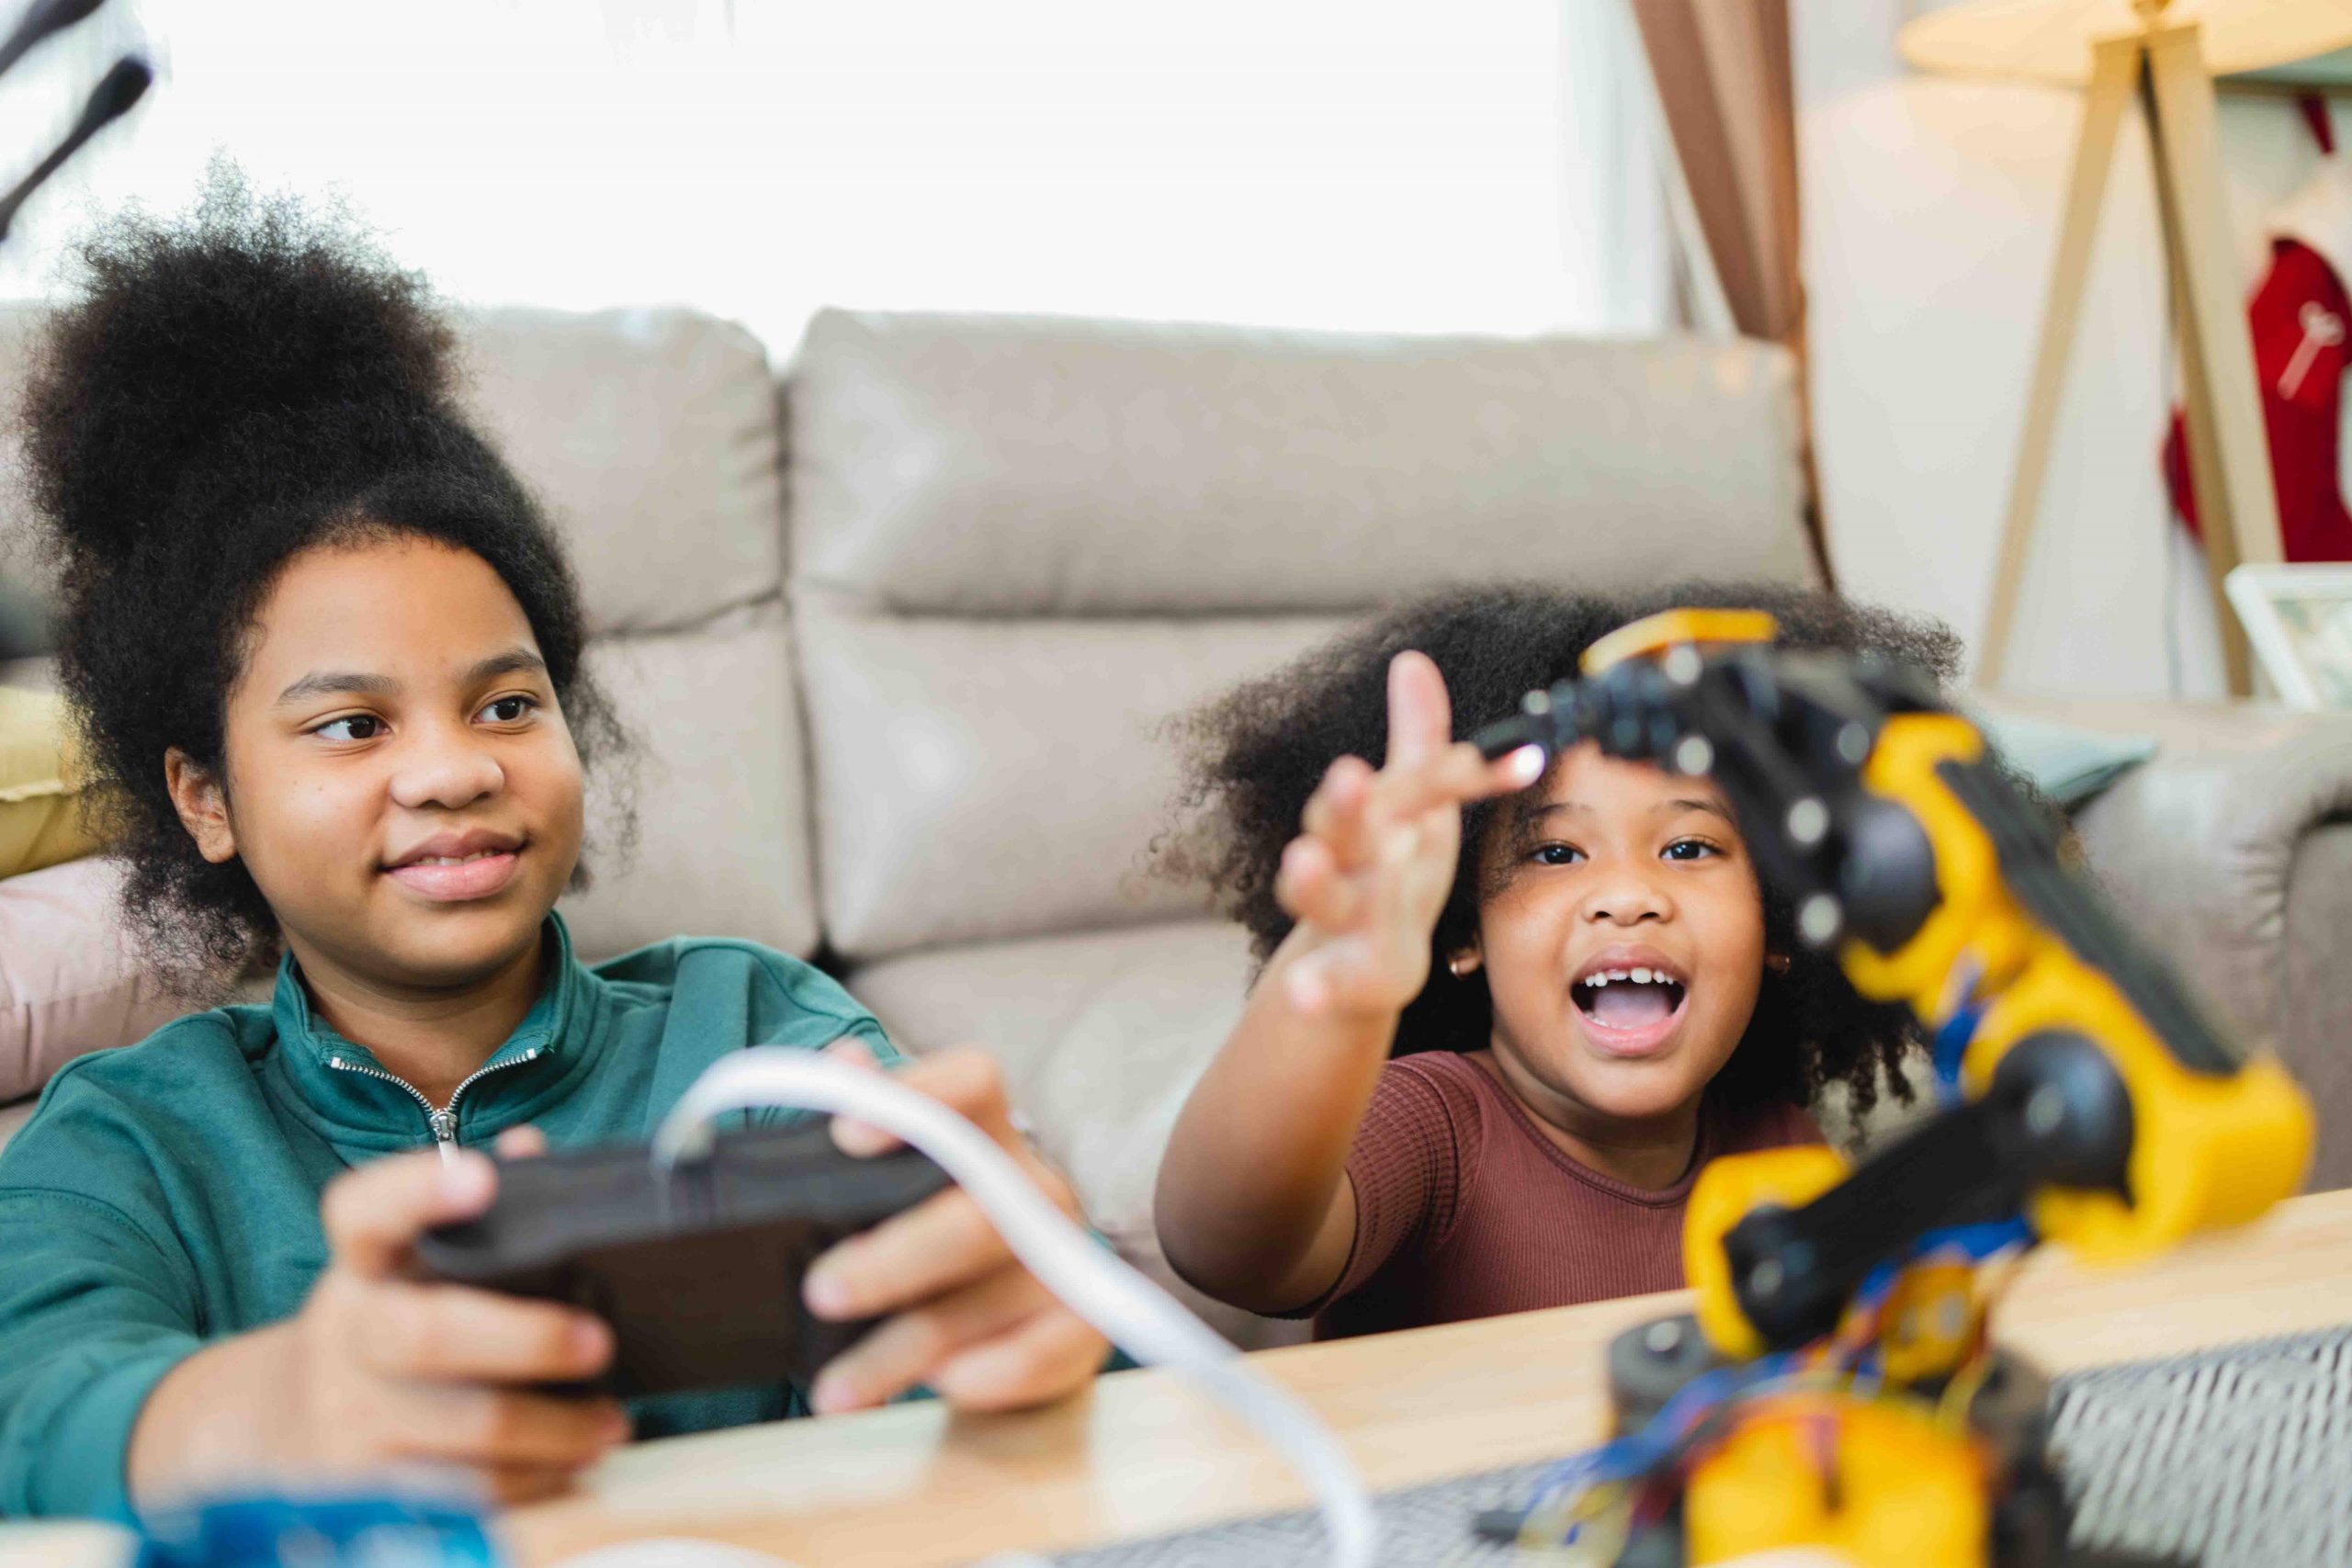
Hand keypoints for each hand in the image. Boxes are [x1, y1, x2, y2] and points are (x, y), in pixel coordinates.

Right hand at [276, 1130, 627, 1503]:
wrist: (289, 1426)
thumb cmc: (390, 1326)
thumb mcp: (412, 1262)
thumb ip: (476, 1208)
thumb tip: (532, 1151)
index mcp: (363, 1265)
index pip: (365, 1211)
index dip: (417, 1189)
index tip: (479, 1175)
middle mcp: (347, 1335)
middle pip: (427, 1334)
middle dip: (528, 1340)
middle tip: (599, 1342)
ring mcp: (350, 1417)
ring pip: (465, 1429)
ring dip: (555, 1430)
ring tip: (606, 1421)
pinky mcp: (367, 1487)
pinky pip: (467, 1493)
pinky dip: (532, 1483)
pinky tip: (570, 1465)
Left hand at [800, 1042, 1109, 1415]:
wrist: (1024, 1310)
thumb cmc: (944, 1228)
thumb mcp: (908, 1174)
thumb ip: (876, 1118)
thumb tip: (842, 1061)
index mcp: (987, 1134)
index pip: (974, 1083)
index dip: (917, 1097)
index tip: (845, 1137)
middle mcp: (1033, 1188)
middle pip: (975, 1213)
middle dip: (893, 1259)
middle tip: (820, 1291)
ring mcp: (1063, 1257)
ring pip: (987, 1300)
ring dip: (903, 1350)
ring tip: (834, 1389)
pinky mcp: (1081, 1327)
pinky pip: (1044, 1352)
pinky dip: (992, 1374)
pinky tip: (944, 1386)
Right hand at [1275, 649, 1539, 1017]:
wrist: (1344, 963)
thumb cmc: (1384, 874)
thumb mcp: (1409, 812)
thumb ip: (1416, 744)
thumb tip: (1412, 659)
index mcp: (1369, 818)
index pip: (1413, 784)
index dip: (1461, 771)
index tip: (1531, 757)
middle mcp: (1345, 859)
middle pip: (1338, 824)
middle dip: (1343, 800)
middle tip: (1350, 773)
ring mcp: (1340, 916)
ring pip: (1316, 895)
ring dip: (1307, 879)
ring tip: (1302, 860)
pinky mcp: (1343, 975)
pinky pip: (1320, 982)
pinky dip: (1310, 989)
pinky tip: (1302, 993)